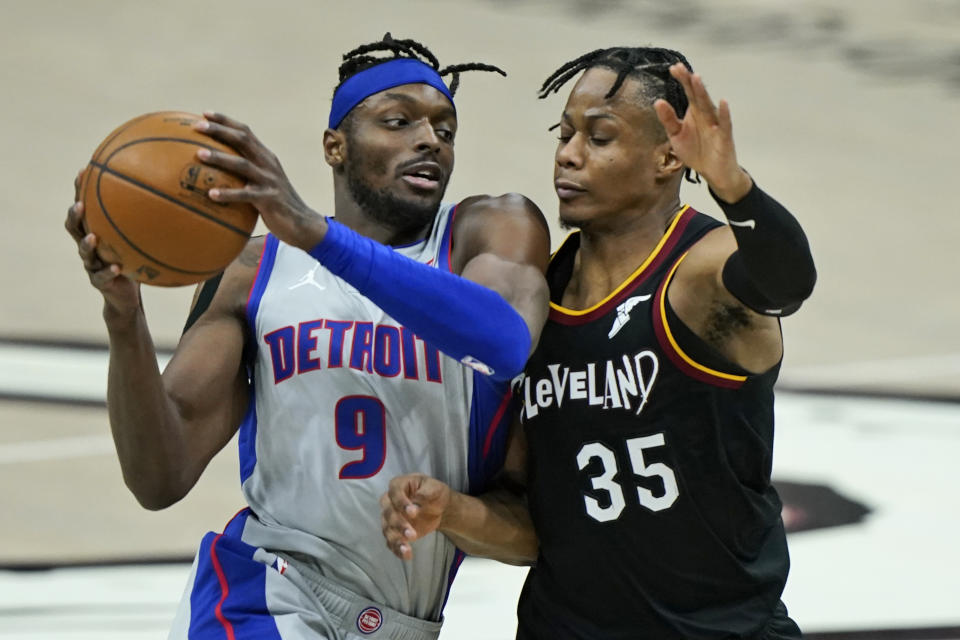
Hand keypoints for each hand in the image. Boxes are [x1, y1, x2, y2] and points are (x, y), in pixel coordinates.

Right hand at [64, 168, 140, 316]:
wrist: (127, 296)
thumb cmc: (136, 262)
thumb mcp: (142, 240)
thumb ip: (151, 222)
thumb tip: (176, 198)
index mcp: (97, 230)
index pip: (84, 206)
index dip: (80, 190)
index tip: (84, 171)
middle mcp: (90, 245)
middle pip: (74, 226)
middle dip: (75, 214)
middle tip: (79, 204)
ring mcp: (91, 264)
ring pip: (83, 251)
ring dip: (86, 244)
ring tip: (92, 237)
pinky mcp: (99, 281)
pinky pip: (101, 276)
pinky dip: (108, 271)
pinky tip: (117, 268)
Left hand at [192, 112, 326, 250]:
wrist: (302, 223)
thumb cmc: (276, 204)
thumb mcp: (263, 182)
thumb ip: (245, 174)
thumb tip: (214, 172)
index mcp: (266, 157)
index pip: (245, 132)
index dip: (225, 121)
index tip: (204, 113)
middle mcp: (268, 164)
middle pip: (243, 140)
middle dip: (220, 130)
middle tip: (197, 126)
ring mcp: (270, 181)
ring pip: (242, 164)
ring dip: (220, 158)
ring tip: (199, 155)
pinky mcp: (270, 199)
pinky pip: (246, 195)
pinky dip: (228, 193)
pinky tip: (211, 195)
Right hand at [380, 473, 451, 560]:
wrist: (437, 506)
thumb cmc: (433, 492)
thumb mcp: (435, 488)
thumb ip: (425, 494)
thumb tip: (415, 505)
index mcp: (398, 485)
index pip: (395, 493)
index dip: (401, 503)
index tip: (413, 512)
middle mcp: (389, 501)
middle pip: (388, 513)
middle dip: (399, 525)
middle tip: (412, 535)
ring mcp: (390, 517)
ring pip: (387, 529)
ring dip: (396, 540)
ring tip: (407, 550)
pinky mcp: (394, 531)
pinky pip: (391, 541)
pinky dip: (397, 549)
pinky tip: (405, 555)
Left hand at [653, 63, 751, 202]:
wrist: (713, 172)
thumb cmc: (696, 151)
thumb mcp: (677, 136)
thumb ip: (668, 120)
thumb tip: (658, 102)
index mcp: (694, 113)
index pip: (688, 93)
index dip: (682, 80)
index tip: (673, 67)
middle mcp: (705, 115)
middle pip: (697, 96)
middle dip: (689, 82)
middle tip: (680, 68)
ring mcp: (715, 124)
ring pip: (709, 106)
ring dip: (703, 92)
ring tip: (696, 78)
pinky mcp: (724, 137)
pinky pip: (725, 124)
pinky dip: (724, 114)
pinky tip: (723, 102)